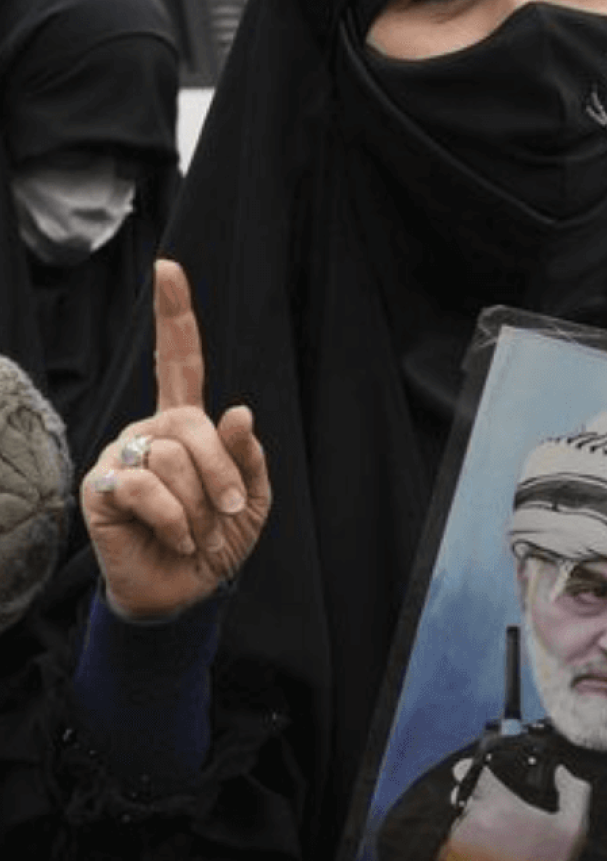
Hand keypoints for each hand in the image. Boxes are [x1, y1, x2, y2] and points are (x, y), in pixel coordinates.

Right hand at [81, 259, 270, 618]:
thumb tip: (239, 410)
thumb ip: (247, 456)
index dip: (174, 314)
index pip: (179, 359)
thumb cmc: (217, 540)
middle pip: (191, 423)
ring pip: (170, 456)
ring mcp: (122, 454)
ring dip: (198, 504)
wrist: (186, 592)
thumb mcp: (251, 498)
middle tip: (229, 512)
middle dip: (221, 471)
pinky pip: (143, 486)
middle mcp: (150, 429)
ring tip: (196, 532)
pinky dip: (172, 517)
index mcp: (186, 422)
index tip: (168, 268)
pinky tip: (175, 537)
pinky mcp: (101, 487)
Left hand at [435, 760, 590, 860]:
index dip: (473, 770)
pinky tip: (481, 856)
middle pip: (462, 800)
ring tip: (491, 841)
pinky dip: (459, 851)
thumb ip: (574, 791)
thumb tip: (560, 771)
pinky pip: (446, 851)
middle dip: (474, 804)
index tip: (479, 775)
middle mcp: (471, 826)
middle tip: (493, 817)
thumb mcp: (575, 826)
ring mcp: (456, 850)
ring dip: (467, 828)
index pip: (473, 774)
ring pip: (454, 825)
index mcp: (498, 806)